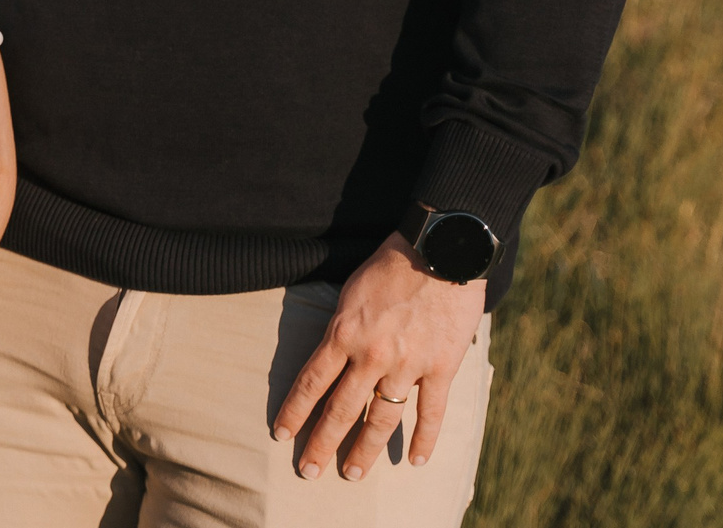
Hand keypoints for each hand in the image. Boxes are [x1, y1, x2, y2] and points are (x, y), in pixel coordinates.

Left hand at [272, 233, 485, 479]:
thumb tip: (330, 357)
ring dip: (365, 449)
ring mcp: (407, 364)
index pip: (311, 382)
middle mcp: (371, 354)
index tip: (281, 434)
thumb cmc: (391, 263)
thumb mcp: (351, 291)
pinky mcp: (441, 367)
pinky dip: (423, 438)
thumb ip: (341, 327)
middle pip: (341, 409)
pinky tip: (415, 460)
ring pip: (381, 418)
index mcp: (344, 332)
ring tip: (352, 473)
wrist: (440, 249)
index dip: (295, 412)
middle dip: (322, 443)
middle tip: (308, 472)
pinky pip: (430, 412)